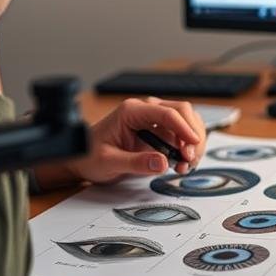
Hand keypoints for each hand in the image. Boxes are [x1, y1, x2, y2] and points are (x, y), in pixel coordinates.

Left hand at [63, 97, 206, 184]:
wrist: (82, 159)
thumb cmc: (90, 156)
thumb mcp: (109, 162)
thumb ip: (135, 163)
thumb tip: (162, 162)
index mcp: (131, 111)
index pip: (166, 113)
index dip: (184, 128)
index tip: (193, 145)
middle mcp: (144, 110)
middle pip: (182, 112)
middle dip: (191, 135)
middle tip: (189, 160)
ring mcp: (152, 120)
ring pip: (185, 122)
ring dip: (191, 143)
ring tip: (185, 165)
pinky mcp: (157, 132)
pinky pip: (180, 135)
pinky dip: (186, 148)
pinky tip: (181, 163)